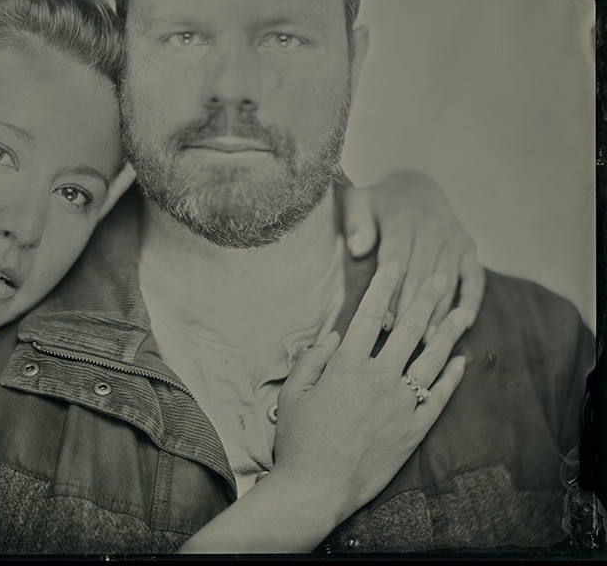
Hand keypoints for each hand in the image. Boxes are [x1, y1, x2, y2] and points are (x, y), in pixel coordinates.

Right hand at [271, 262, 468, 533]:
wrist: (316, 489)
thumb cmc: (298, 441)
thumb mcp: (293, 393)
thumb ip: (313, 358)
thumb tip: (334, 335)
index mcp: (347, 366)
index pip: (371, 315)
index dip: (384, 287)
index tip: (395, 266)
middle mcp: (379, 379)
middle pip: (409, 329)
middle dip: (426, 298)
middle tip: (439, 276)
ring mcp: (401, 405)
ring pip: (432, 360)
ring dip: (448, 332)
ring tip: (461, 311)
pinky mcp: (414, 430)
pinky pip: (440, 397)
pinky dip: (453, 377)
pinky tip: (462, 361)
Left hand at [340, 171, 485, 338]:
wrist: (415, 184)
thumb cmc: (378, 202)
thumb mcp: (359, 201)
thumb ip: (356, 223)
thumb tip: (357, 248)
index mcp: (403, 219)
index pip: (397, 263)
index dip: (391, 295)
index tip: (383, 322)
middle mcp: (433, 228)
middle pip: (422, 277)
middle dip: (412, 311)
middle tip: (403, 341)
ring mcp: (454, 239)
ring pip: (447, 283)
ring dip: (439, 313)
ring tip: (429, 343)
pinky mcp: (469, 248)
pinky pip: (474, 278)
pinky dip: (471, 301)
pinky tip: (462, 324)